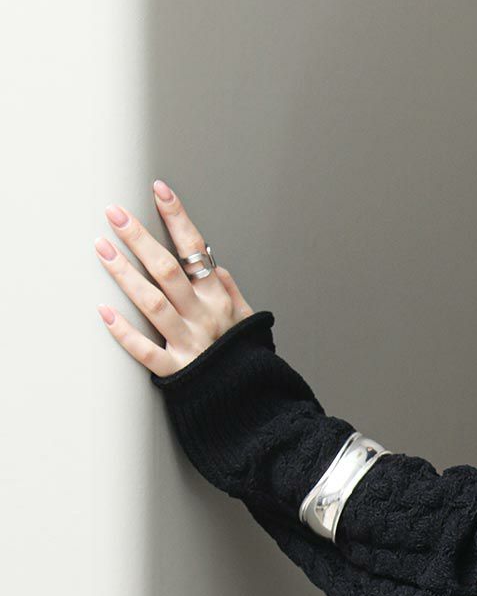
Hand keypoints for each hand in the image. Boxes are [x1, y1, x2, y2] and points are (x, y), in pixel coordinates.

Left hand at [94, 180, 256, 377]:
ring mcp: (189, 344)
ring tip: (101, 248)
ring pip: (153, 304)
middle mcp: (204, 318)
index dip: (177, 219)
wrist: (256, 405)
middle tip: (115, 213)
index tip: (159, 191)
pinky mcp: (176, 371)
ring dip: (124, 274)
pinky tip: (104, 312)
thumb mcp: (249, 322)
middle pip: (167, 271)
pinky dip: (125, 333)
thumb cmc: (248, 362)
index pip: (196, 251)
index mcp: (220, 301)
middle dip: (139, 238)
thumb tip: (217, 268)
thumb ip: (231, 293)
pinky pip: (146, 351)